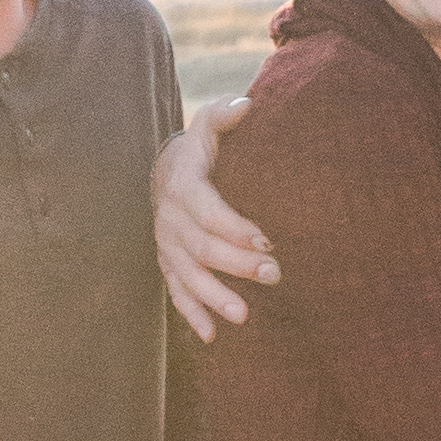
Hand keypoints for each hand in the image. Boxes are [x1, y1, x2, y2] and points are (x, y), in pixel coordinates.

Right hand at [155, 95, 274, 337]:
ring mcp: (166, 244)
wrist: (166, 171)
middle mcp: (169, 218)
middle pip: (201, 247)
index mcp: (183, 185)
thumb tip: (246, 104)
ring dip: (215, 297)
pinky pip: (176, 292)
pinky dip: (192, 314)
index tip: (266, 240)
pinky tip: (212, 336)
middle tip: (275, 276)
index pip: (207, 209)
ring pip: (188, 275)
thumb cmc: (200, 149)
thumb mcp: (208, 126)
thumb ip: (224, 114)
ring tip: (244, 316)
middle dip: (236, 265)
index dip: (234, 227)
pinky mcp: (168, 263)